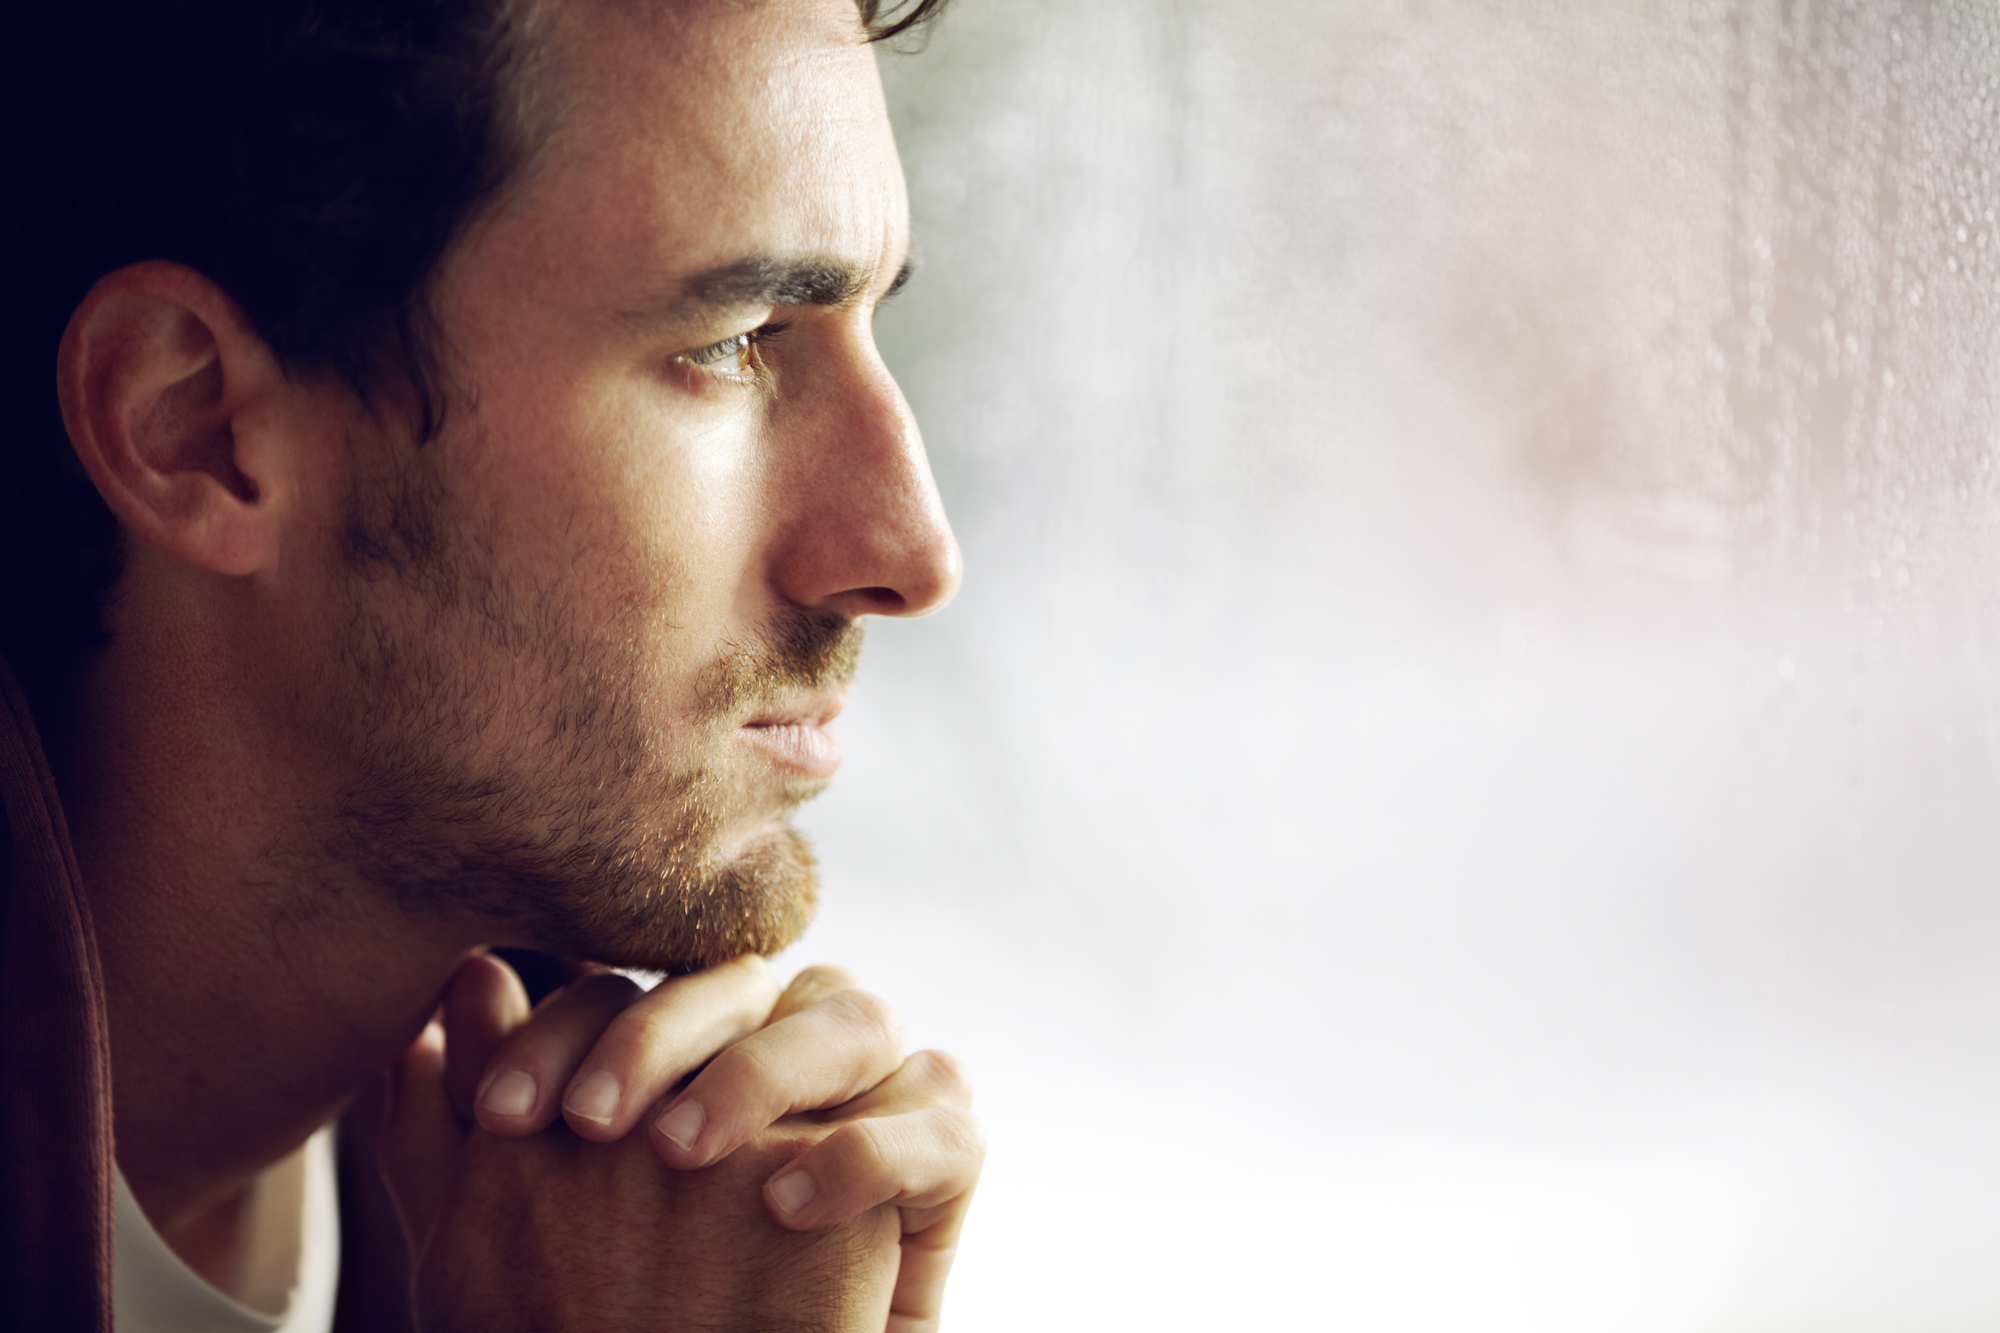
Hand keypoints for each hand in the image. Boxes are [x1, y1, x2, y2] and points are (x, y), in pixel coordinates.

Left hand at [381, 953, 982, 1331]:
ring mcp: (874, 1097)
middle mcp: (787, 1048)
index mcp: (692, 1044)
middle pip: (747, 979)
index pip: (638, 985)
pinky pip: (944, 1125)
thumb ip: (469, 1112)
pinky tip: (788, 1204)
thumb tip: (469, 975)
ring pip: (854, 1014)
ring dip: (764, 1070)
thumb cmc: (603, 1330)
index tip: (502, 1120)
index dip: (565, 1033)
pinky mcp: (941, 1167)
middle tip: (592, 1129)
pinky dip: (869, 1150)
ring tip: (684, 1154)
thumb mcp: (506, 1230)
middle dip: (661, 1038)